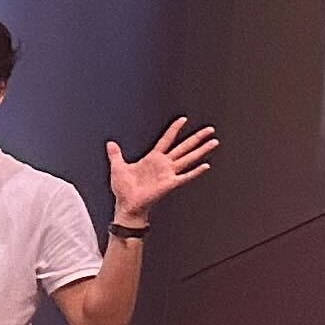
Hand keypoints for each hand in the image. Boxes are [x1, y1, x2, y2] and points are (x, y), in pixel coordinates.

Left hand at [106, 117, 220, 222]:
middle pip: (184, 147)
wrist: (126, 205)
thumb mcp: (118, 167)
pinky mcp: (170, 184)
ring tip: (214, 142)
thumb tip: (110, 143)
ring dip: (201, 150)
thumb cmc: (123, 189)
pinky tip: (205, 166)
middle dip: (197, 138)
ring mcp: (168, 173)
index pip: (166, 140)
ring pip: (189, 158)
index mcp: (153, 158)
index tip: (183, 119)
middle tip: (210, 130)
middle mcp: (164, 164)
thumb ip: (116, 155)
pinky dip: (195, 172)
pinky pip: (185, 176)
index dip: (174, 129)